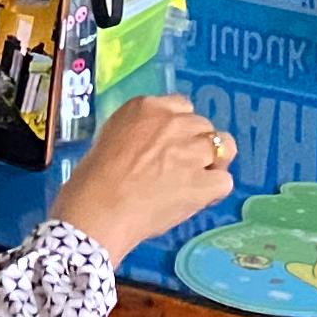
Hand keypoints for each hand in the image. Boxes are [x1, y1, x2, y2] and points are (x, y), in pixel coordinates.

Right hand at [51, 91, 239, 257]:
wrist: (98, 210)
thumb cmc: (91, 179)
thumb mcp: (111, 136)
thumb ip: (138, 133)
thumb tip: (152, 146)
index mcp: (147, 107)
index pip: (181, 106)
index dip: (179, 127)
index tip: (170, 144)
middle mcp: (174, 123)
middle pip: (204, 125)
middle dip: (195, 144)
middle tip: (179, 167)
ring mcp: (191, 152)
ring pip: (225, 147)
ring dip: (212, 163)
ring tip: (195, 181)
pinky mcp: (203, 183)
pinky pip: (225, 181)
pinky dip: (214, 190)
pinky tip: (198, 199)